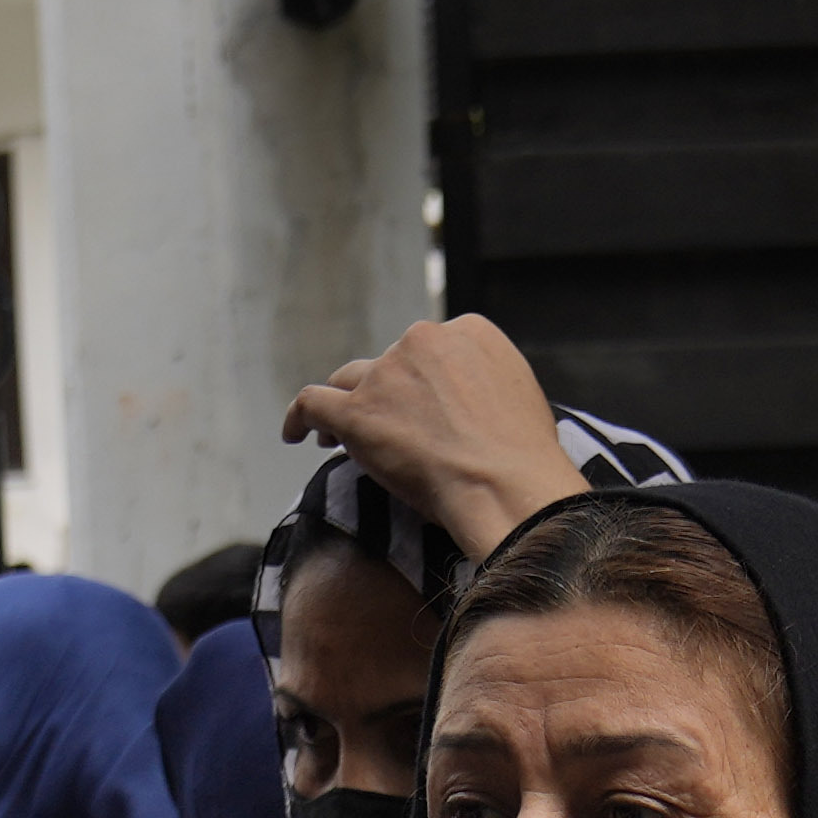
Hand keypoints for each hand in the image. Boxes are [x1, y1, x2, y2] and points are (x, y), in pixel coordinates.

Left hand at [280, 317, 593, 567]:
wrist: (507, 486)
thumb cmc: (523, 460)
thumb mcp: (520, 398)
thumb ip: (488, 387)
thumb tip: (473, 407)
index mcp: (469, 331)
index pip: (431, 351)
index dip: (418, 380)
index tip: (416, 408)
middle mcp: (424, 341)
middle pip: (389, 364)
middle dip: (383, 393)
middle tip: (381, 430)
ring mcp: (387, 374)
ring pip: (350, 381)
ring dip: (343, 404)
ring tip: (332, 437)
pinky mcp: (357, 412)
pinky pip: (312, 403)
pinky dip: (299, 417)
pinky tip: (294, 436)